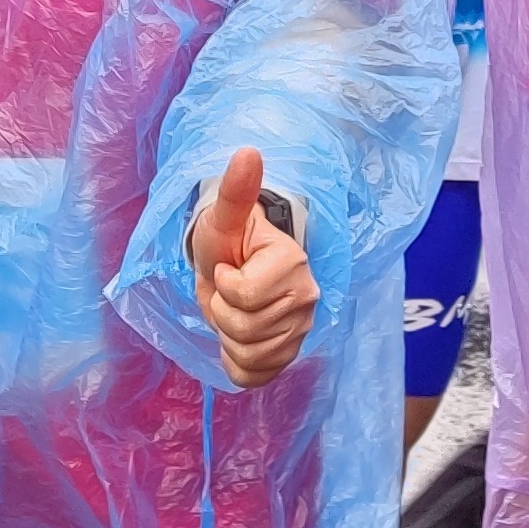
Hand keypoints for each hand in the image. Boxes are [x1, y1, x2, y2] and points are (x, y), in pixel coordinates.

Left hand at [191, 146, 314, 387]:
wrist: (234, 268)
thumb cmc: (229, 242)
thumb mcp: (223, 219)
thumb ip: (236, 190)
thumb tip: (248, 152)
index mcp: (293, 264)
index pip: (243, 295)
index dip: (223, 284)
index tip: (228, 268)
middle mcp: (307, 299)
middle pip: (244, 329)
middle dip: (222, 311)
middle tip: (228, 293)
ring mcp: (300, 331)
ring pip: (248, 354)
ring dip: (227, 336)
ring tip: (234, 311)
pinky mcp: (289, 356)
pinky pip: (253, 375)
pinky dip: (236, 362)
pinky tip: (237, 339)